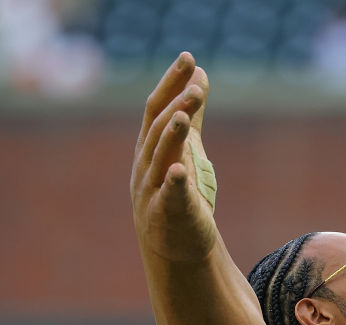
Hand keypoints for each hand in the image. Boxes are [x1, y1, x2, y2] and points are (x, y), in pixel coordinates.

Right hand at [130, 52, 215, 261]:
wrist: (172, 245)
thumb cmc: (176, 193)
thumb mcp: (184, 148)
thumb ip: (190, 112)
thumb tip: (200, 73)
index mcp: (149, 147)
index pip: (156, 108)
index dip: (171, 83)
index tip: (188, 58)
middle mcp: (146, 165)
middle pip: (158, 129)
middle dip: (176, 106)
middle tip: (196, 86)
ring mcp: (152, 190)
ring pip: (160, 158)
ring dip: (173, 135)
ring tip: (185, 114)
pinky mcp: (167, 215)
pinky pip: (169, 198)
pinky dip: (173, 184)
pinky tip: (180, 171)